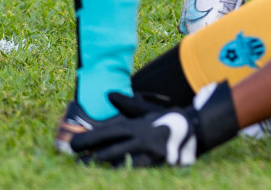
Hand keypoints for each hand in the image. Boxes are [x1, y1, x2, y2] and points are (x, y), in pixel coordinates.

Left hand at [71, 101, 198, 167]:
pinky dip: (126, 172)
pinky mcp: (160, 163)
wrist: (196, 127)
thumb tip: (109, 94)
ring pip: (123, 162)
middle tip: (75, 162)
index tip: (74, 145)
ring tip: (88, 173)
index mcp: (136, 125)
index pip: (108, 133)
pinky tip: (114, 176)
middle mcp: (141, 138)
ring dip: (105, 168)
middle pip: (112, 150)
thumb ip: (127, 105)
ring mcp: (151, 152)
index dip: (90, 139)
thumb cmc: (167, 119)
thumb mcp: (146, 110)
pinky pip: (139, 170)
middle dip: (92, 158)